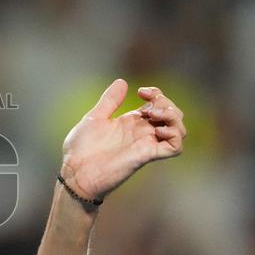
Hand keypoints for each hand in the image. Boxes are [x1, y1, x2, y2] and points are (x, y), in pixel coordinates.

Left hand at [60, 79, 185, 199]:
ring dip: (173, 117)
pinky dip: (174, 135)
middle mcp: (142, 132)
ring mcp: (146, 144)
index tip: (141, 92)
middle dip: (166, 103)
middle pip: (172, 114)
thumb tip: (122, 82)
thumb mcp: (94, 118)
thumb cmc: (81, 149)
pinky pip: (175, 147)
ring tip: (153, 115)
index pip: (158, 104)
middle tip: (148, 106)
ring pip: (178, 129)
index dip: (156, 94)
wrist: (75, 172)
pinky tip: (158, 130)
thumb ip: (109, 101)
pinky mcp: (147, 156)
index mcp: (131, 122)